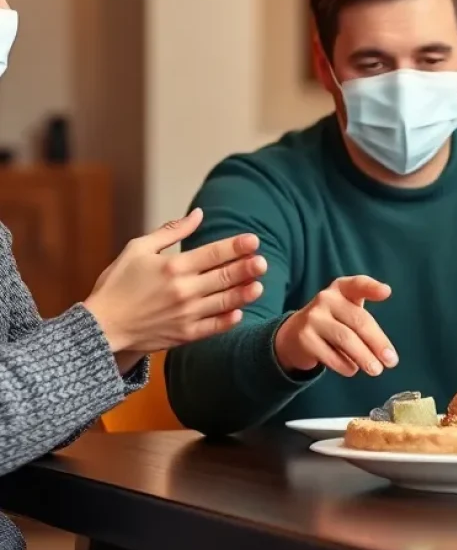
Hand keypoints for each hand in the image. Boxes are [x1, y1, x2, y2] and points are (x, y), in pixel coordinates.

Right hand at [84, 208, 265, 365]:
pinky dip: (228, 320)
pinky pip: (213, 327)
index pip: (214, 253)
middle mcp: (183, 290)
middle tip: (263, 262)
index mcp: (173, 266)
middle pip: (224, 277)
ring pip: (224, 302)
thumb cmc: (117, 284)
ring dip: (244, 293)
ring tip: (259, 285)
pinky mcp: (184, 335)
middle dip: (247, 268)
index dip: (236, 246)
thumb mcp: (138, 249)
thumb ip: (172, 231)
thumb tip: (199, 214)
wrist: (100, 327)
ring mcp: (186, 314)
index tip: (254, 240)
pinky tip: (239, 312)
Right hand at [274, 275, 398, 376]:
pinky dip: (345, 365)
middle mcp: (326, 298)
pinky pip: (330, 355)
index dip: (372, 288)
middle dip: (377, 342)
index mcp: (341, 288)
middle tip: (391, 361)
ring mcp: (313, 318)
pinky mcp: (304, 338)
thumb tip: (385, 352)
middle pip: (358, 320)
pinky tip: (353, 369)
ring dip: (364, 357)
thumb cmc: (333, 321)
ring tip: (376, 370)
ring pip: (345, 339)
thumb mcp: (347, 311)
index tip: (387, 292)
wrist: (294, 335)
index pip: (358, 284)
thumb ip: (366, 321)